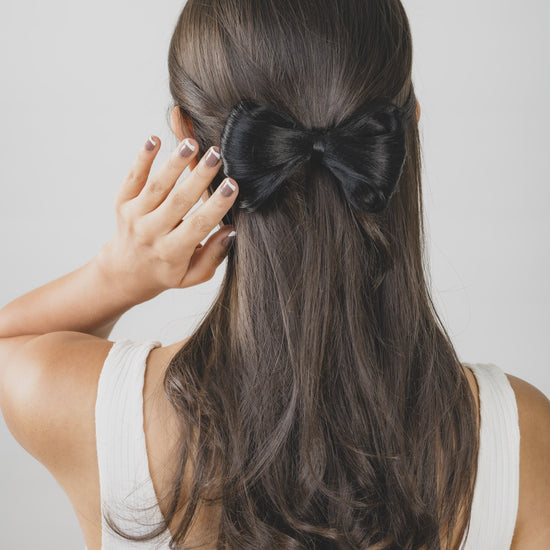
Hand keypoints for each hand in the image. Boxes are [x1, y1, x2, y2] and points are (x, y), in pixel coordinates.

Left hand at [94, 135, 237, 304]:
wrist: (125, 272)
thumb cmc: (167, 271)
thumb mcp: (194, 275)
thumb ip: (214, 255)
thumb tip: (231, 230)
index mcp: (172, 252)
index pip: (198, 225)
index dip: (216, 205)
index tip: (232, 185)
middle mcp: (151, 232)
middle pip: (178, 201)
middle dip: (199, 177)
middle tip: (216, 155)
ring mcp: (135, 215)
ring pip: (157, 186)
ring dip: (174, 163)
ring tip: (191, 143)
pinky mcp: (123, 202)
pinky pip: (133, 177)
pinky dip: (142, 157)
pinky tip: (154, 139)